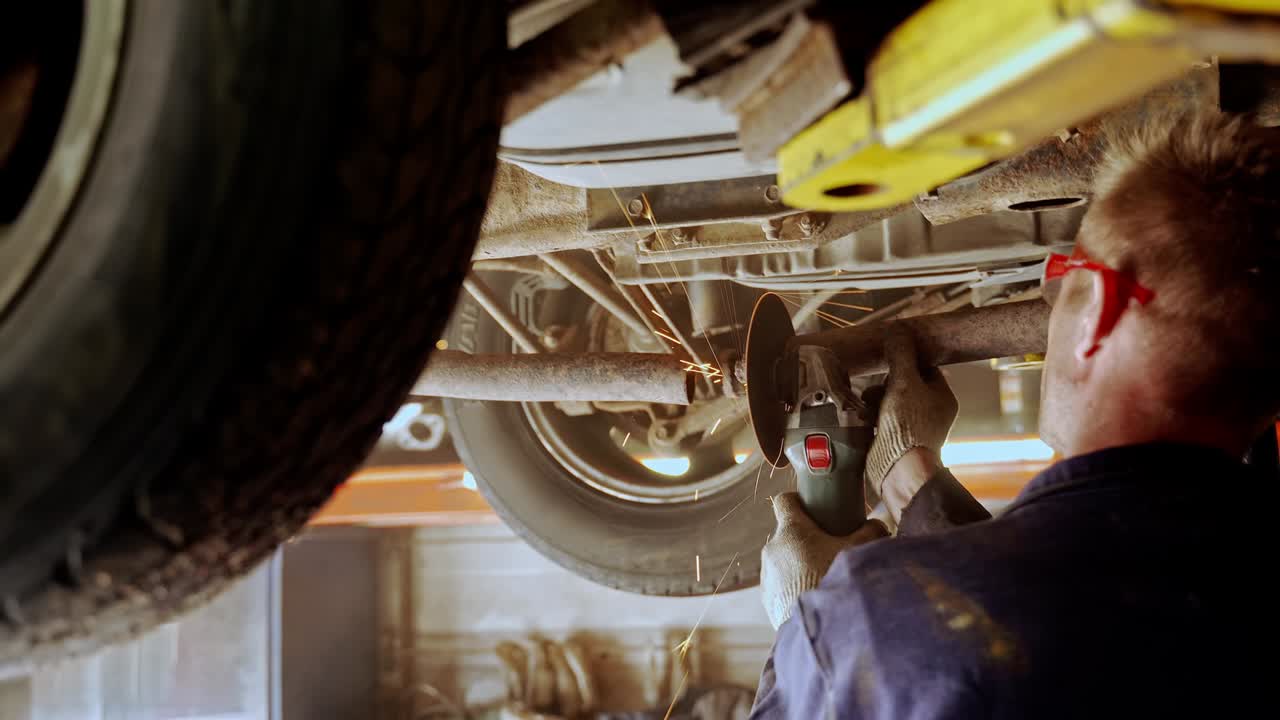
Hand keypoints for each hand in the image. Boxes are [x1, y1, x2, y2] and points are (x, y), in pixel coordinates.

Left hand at [761, 492, 887, 628]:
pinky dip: (792, 586)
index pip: (785, 501)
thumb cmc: (837, 582)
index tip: (813, 507)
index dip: (798, 501)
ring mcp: (767, 574)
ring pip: (781, 560)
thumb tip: (877, 523)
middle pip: (786, 533)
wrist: (821, 626)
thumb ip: (871, 532)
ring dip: (797, 563)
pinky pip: (779, 584)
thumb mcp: (858, 552)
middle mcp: (773, 548)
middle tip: (828, 547)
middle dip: (805, 537)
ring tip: (821, 576)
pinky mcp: (767, 598)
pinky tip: (812, 596)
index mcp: (792, 530)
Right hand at [867, 329, 957, 522]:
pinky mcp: (897, 439)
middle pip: (904, 383)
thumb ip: (900, 354)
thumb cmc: (908, 425)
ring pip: (890, 400)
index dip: (906, 361)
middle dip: (885, 384)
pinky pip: (882, 418)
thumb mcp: (904, 382)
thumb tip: (897, 329)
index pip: (925, 367)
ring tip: (869, 407)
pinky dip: (872, 416)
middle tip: (877, 389)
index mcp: (942, 396)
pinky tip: (865, 419)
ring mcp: (914, 426)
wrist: (899, 469)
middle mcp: (931, 411)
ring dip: (875, 399)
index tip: (890, 360)